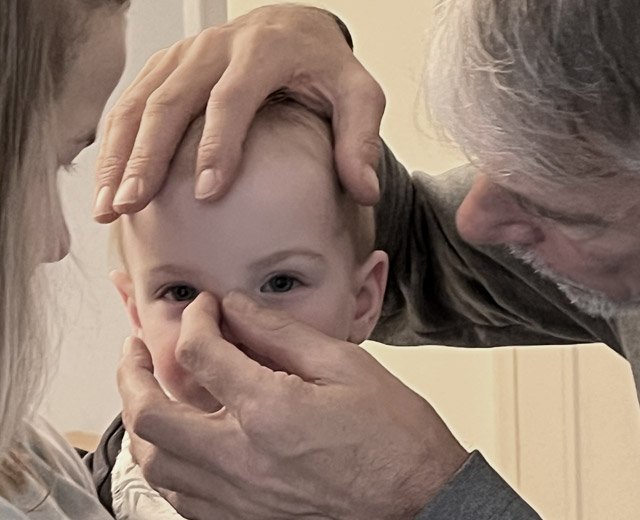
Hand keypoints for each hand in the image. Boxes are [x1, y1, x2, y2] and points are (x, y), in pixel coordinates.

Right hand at [94, 5, 383, 222]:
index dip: (216, 145)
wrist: (294, 28)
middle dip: (147, 157)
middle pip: (170, 101)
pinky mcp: (166, 67)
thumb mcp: (358, 94)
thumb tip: (364, 191)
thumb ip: (361, 139)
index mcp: (264, 52)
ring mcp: (184, 56)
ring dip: (119, 155)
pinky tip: (109, 180)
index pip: (232, 98)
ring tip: (108, 204)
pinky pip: (130, 102)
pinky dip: (115, 143)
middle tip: (134, 205)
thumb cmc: (324, 67)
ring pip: (139, 102)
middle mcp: (215, 49)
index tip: (206, 193)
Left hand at [118, 292, 468, 519]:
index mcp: (269, 410)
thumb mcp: (344, 365)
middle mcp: (241, 458)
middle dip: (132, 371)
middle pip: (149, 413)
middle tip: (136, 349)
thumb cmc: (393, 435)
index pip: (201, 352)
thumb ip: (281, 333)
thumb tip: (237, 308)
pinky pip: (177, 496)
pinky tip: (177, 440)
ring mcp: (236, 498)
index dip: (197, 319)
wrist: (419, 501)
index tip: (207, 309)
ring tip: (146, 391)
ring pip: (153, 461)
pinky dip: (164, 461)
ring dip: (139, 419)